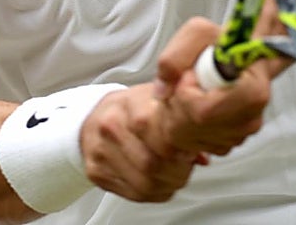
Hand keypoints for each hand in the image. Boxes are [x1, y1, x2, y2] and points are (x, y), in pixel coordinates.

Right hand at [79, 83, 201, 202]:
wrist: (93, 116)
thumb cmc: (130, 109)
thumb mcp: (158, 102)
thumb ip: (181, 123)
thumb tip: (203, 153)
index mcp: (130, 104)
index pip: (162, 136)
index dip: (182, 150)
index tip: (189, 151)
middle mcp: (111, 126)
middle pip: (153, 163)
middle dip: (177, 171)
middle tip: (185, 167)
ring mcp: (100, 151)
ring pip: (144, 183)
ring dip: (167, 185)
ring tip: (173, 174)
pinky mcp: (96, 171)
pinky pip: (133, 194)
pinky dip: (153, 193)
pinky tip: (158, 181)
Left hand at [151, 17, 274, 155]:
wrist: (237, 55)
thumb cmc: (220, 43)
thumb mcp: (197, 33)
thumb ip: (174, 57)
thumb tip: (162, 92)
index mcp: (253, 91)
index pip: (204, 111)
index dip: (186, 95)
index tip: (188, 75)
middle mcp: (251, 119)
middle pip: (194, 129)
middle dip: (177, 106)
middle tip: (182, 83)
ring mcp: (241, 135)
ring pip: (190, 140)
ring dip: (179, 116)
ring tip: (188, 92)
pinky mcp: (229, 143)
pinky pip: (194, 145)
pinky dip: (185, 127)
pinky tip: (192, 106)